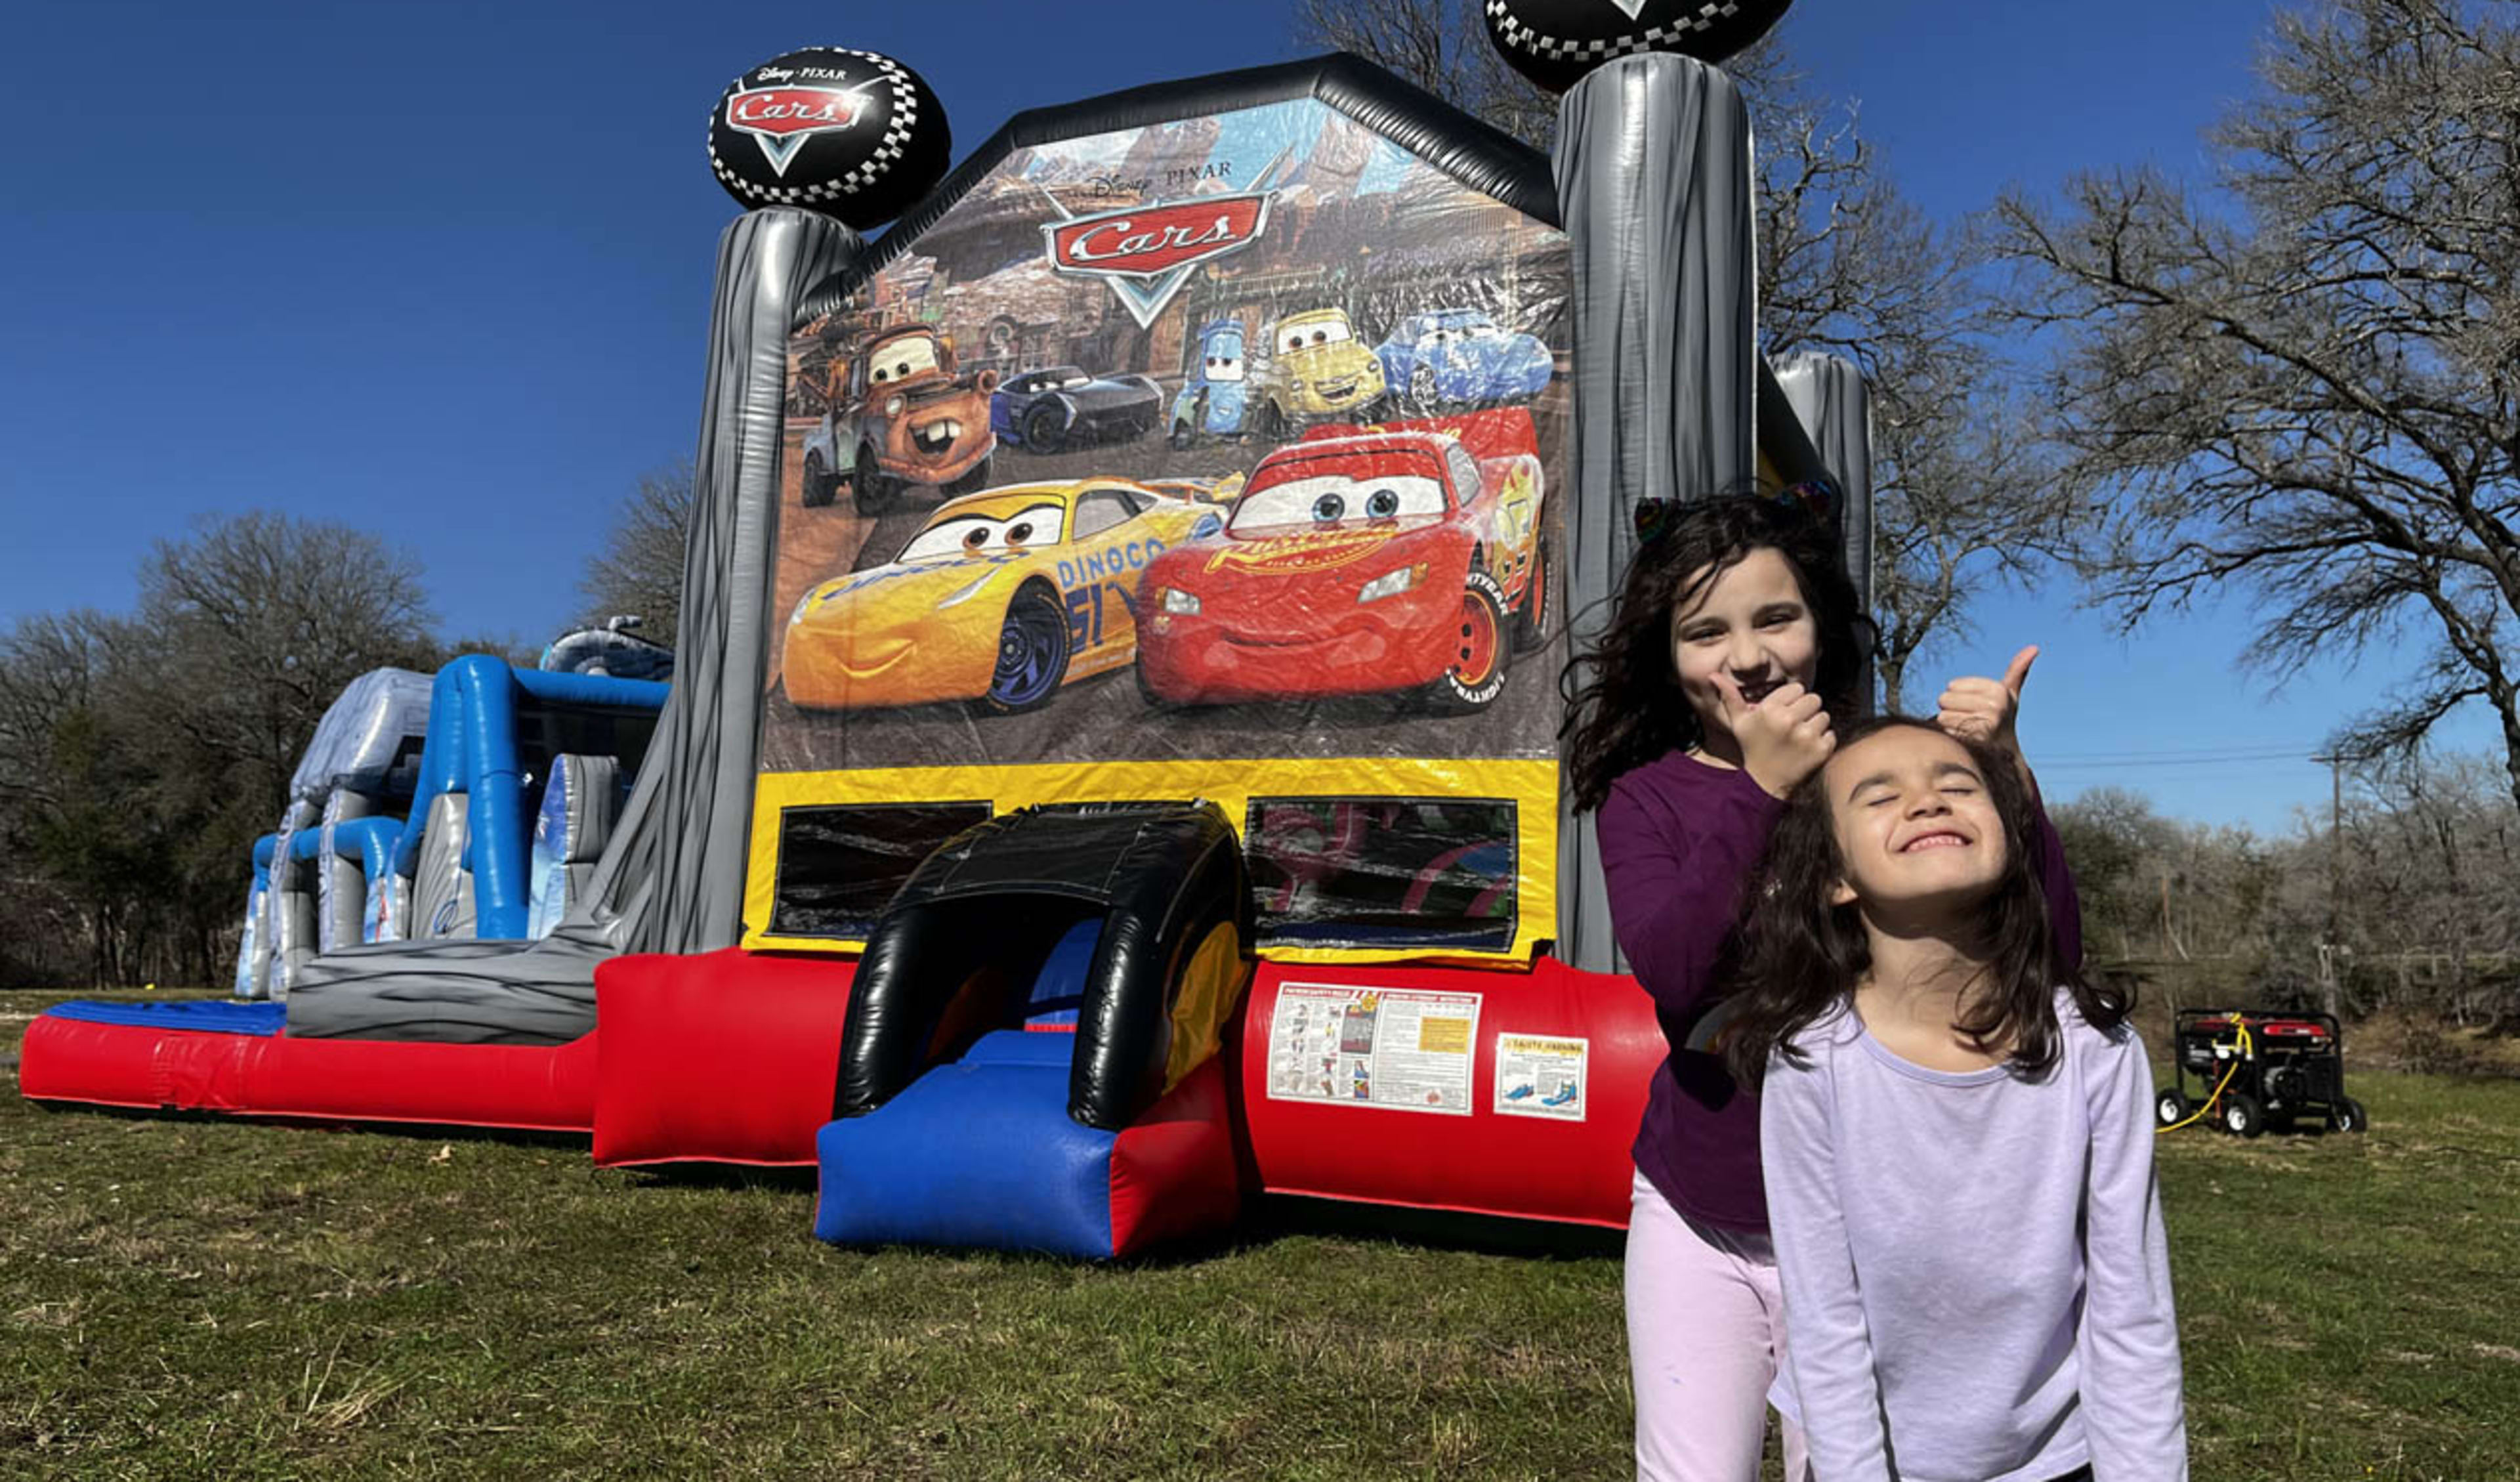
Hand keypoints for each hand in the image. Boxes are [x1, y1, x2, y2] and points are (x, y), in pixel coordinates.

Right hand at [1728, 679, 1835, 799]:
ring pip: (1824, 716)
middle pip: (1814, 699)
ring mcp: (1806, 736)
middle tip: (1793, 726)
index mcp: (1770, 710)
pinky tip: (1807, 750)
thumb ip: (1730, 697)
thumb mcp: (1739, 723)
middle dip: (1806, 711)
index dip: (1792, 701)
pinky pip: (1831, 734)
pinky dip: (1823, 742)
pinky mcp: (1821, 750)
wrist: (1764, 784)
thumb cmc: (1752, 748)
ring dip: (1815, 726)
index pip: (1798, 688)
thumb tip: (1712, 675)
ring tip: (1799, 739)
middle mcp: (1788, 720)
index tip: (1784, 714)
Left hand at [1937, 645, 2037, 771]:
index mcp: (1999, 690)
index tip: (1976, 706)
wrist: (2005, 755)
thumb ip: (2017, 671)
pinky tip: (1965, 740)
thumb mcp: (2009, 695)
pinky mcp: (1974, 739)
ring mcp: (1985, 723)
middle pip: (1944, 699)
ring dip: (1949, 725)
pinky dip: (1950, 736)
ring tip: (1968, 729)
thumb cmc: (2002, 719)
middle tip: (1970, 719)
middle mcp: (1995, 705)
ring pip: (1942, 716)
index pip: (1952, 685)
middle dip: (1952, 709)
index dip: (1958, 696)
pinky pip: (1944, 731)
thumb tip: (2034, 648)